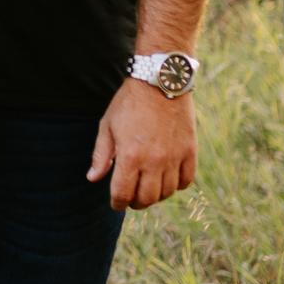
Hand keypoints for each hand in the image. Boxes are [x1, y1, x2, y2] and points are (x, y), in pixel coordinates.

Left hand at [88, 79, 196, 210]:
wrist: (160, 81)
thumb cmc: (129, 102)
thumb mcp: (108, 125)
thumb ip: (101, 155)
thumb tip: (93, 178)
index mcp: (130, 156)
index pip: (123, 194)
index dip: (117, 203)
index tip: (116, 203)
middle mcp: (153, 161)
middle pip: (146, 199)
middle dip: (136, 202)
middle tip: (132, 196)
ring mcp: (174, 157)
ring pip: (167, 193)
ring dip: (156, 195)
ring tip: (149, 186)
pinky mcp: (189, 151)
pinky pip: (186, 181)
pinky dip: (177, 185)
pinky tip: (168, 178)